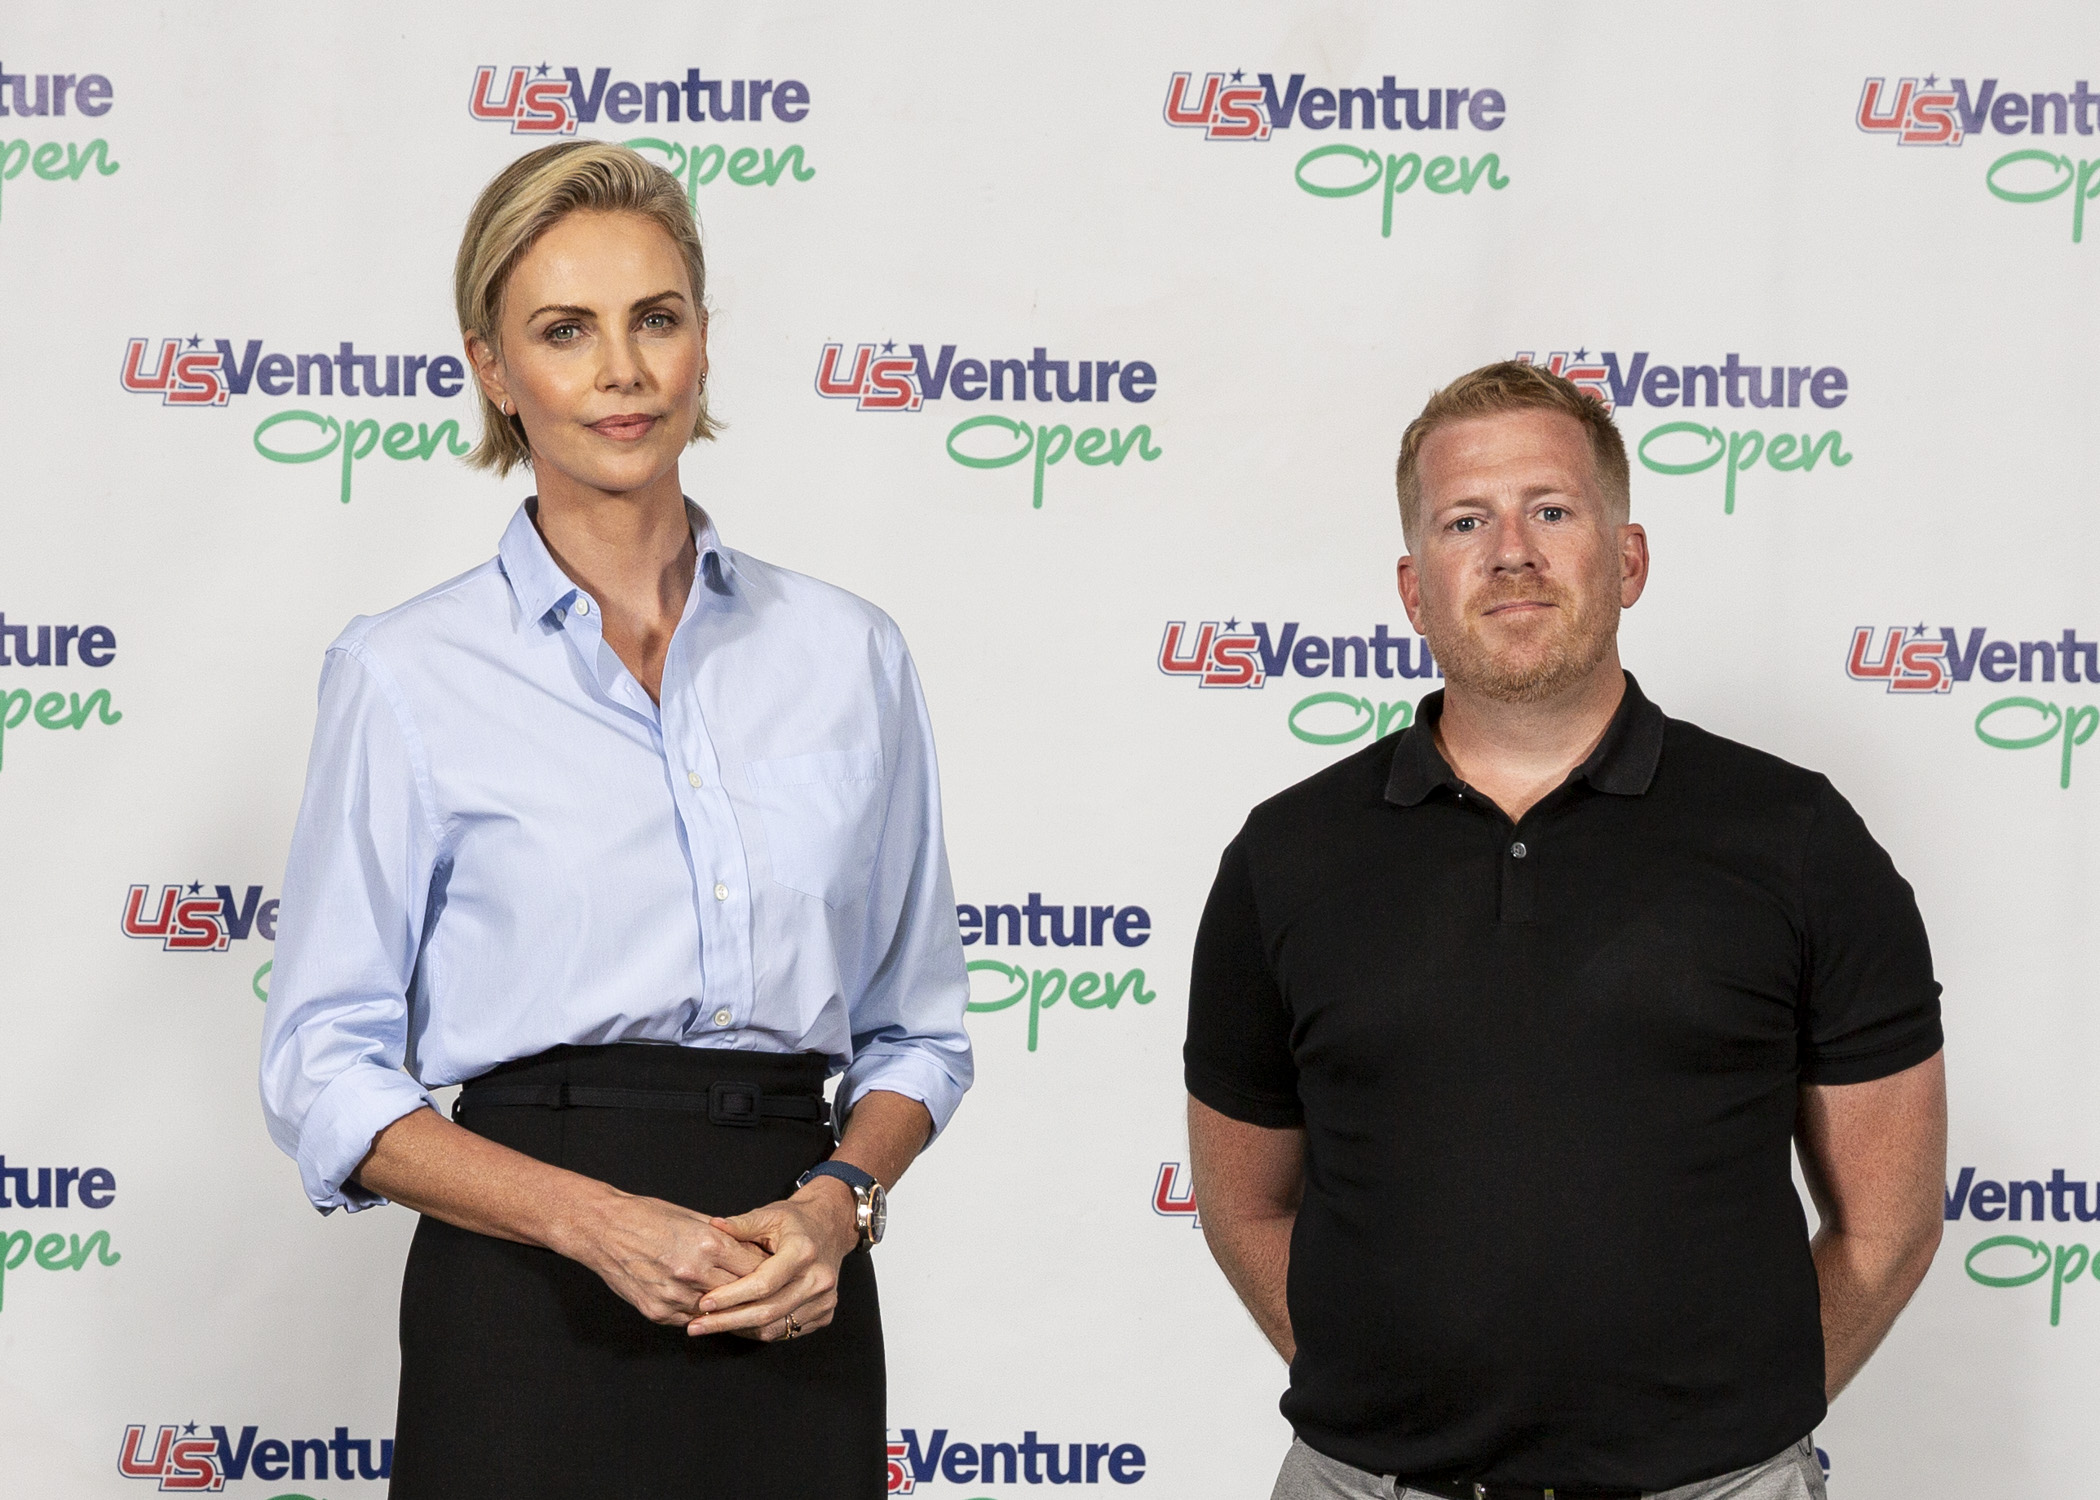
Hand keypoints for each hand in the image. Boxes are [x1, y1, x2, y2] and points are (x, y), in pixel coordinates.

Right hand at [568, 1188, 769, 1327]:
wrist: (604, 1229)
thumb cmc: (648, 1216)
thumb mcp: (693, 1217)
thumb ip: (724, 1236)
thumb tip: (752, 1249)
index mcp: (708, 1243)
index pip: (754, 1267)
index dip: (766, 1270)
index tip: (773, 1273)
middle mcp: (694, 1272)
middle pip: (740, 1292)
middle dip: (752, 1291)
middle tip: (764, 1292)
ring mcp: (674, 1296)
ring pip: (717, 1311)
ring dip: (727, 1307)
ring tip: (738, 1303)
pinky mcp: (658, 1312)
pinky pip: (691, 1319)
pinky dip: (700, 1313)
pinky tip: (706, 1306)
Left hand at [687, 1177, 859, 1340]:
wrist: (830, 1228)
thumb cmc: (796, 1221)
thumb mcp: (769, 1214)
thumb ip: (740, 1224)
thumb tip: (712, 1226)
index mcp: (803, 1252)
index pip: (763, 1283)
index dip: (731, 1295)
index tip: (704, 1302)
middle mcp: (818, 1279)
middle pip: (767, 1312)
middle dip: (727, 1321)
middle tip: (696, 1325)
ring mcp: (825, 1299)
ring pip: (774, 1328)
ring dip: (739, 1329)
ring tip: (710, 1326)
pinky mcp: (825, 1314)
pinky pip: (785, 1332)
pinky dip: (758, 1331)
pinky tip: (736, 1324)